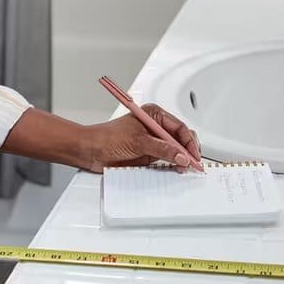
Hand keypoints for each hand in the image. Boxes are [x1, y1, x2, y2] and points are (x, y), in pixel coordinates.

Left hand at [82, 104, 200, 173]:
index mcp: (154, 115)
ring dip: (181, 159)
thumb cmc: (107, 137)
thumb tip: (181, 155)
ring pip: (175, 150)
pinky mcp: (148, 154)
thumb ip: (161, 148)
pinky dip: (173, 164)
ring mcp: (153, 141)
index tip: (193, 155)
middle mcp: (155, 126)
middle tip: (192, 164)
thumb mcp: (137, 141)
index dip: (188, 142)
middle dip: (187, 151)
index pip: (179, 127)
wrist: (90, 150)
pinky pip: (166, 159)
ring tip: (185, 168)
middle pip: (180, 138)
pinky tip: (176, 168)